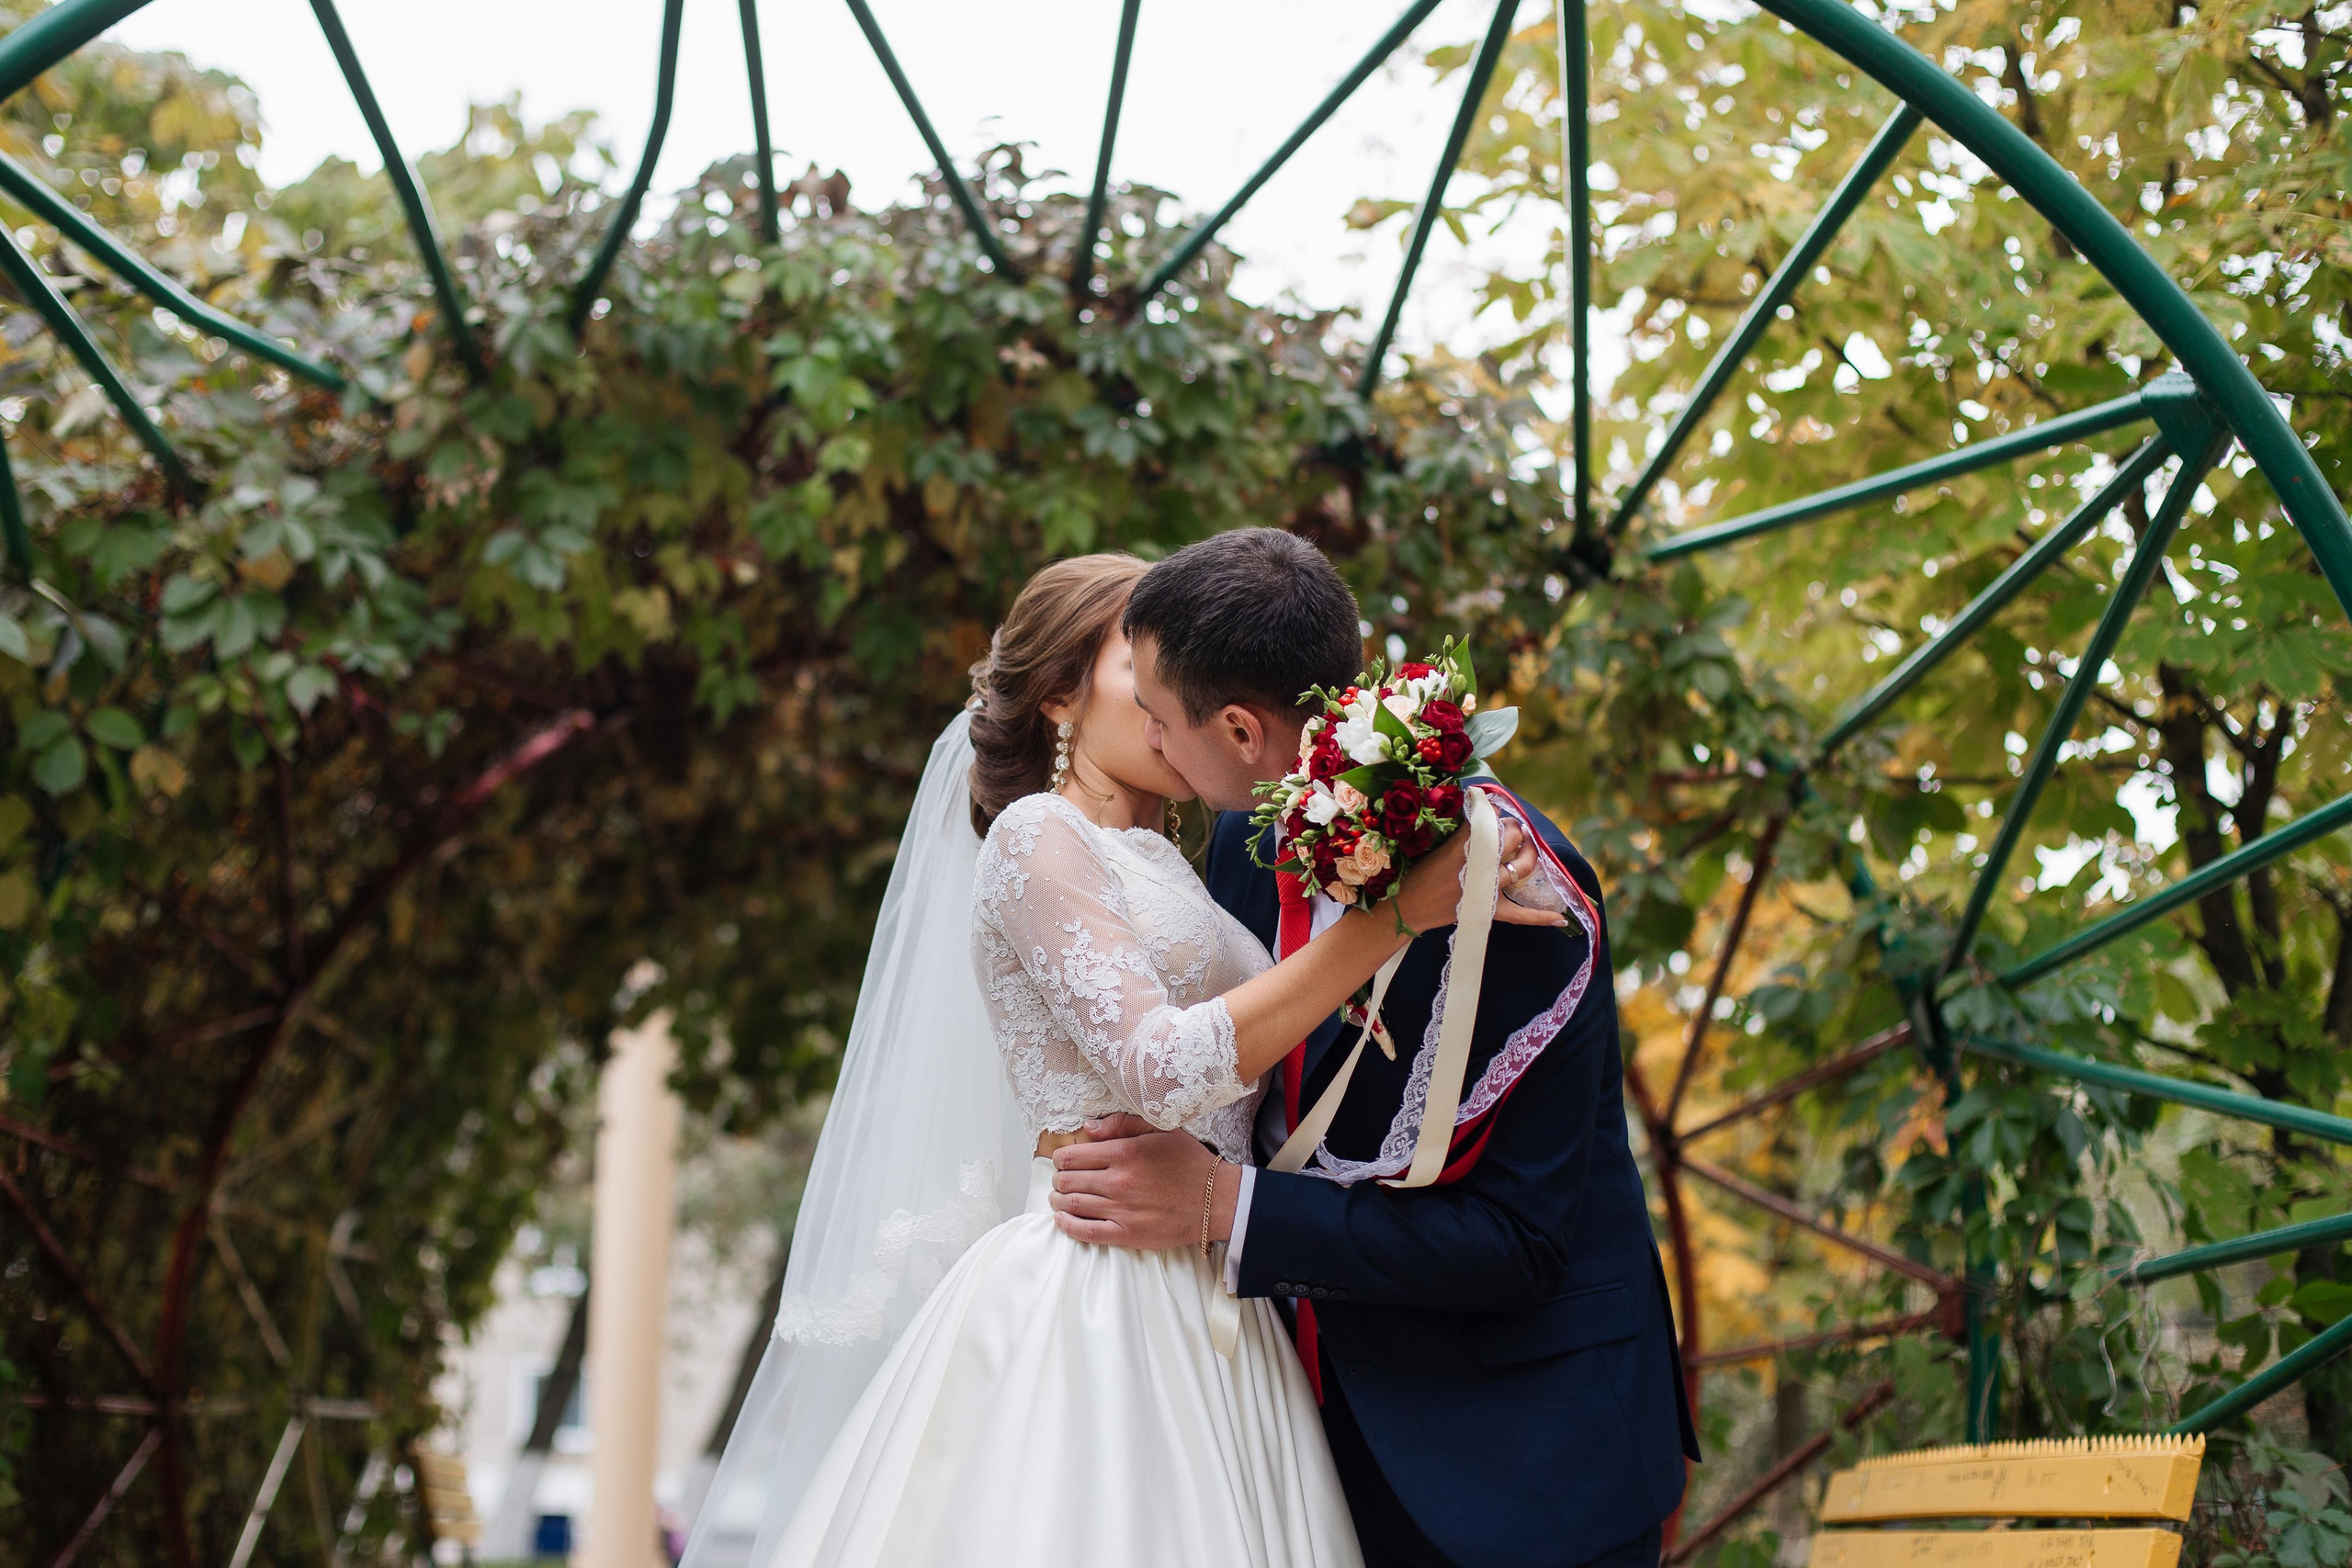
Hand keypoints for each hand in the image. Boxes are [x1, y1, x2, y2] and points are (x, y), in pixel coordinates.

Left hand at [1050, 1121, 1238, 1250]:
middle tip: (1061, 1180)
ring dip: (1058, 1201)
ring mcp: (1121, 1210)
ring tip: (1059, 1198)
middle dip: (1058, 1180)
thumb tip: (1089, 1128)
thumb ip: (1122, 1124)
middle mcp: (1117, 1181)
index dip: (1061, 1158)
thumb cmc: (1189, 1162)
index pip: (1071, 1156)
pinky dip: (1067, 1226)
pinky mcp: (1127, 1235)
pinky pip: (1086, 1232)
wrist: (1216, 1200)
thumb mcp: (1160, 1130)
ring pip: (1071, 1205)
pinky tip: (1062, 1219)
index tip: (1064, 1161)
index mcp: (1123, 1153)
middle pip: (1067, 1181)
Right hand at [1394, 813, 1566, 933]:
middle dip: (1514, 829)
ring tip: (1526, 849)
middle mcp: (1479, 864)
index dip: (1495, 812)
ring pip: (1521, 866)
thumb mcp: (1435, 842)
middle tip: (1510, 829)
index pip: (1490, 817)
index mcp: (1462, 843)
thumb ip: (1461, 828)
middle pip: (1511, 837)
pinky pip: (1520, 915)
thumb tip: (1483, 807)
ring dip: (1529, 855)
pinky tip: (1561, 919)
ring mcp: (1486, 888)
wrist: (1407, 907)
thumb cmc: (1418, 872)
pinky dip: (1540, 917)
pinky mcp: (1488, 909)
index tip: (1492, 811)